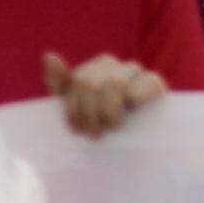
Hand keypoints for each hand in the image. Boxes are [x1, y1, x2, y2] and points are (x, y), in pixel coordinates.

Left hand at [45, 55, 168, 139]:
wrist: (130, 147)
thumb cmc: (100, 125)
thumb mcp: (76, 108)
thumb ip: (61, 82)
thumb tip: (48, 55)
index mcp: (91, 70)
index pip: (77, 82)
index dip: (74, 108)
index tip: (74, 129)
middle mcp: (113, 66)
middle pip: (92, 84)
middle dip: (89, 114)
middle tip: (94, 135)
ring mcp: (134, 72)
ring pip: (115, 83)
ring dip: (109, 111)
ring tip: (112, 127)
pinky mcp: (155, 83)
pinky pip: (147, 81)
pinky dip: (136, 97)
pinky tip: (131, 109)